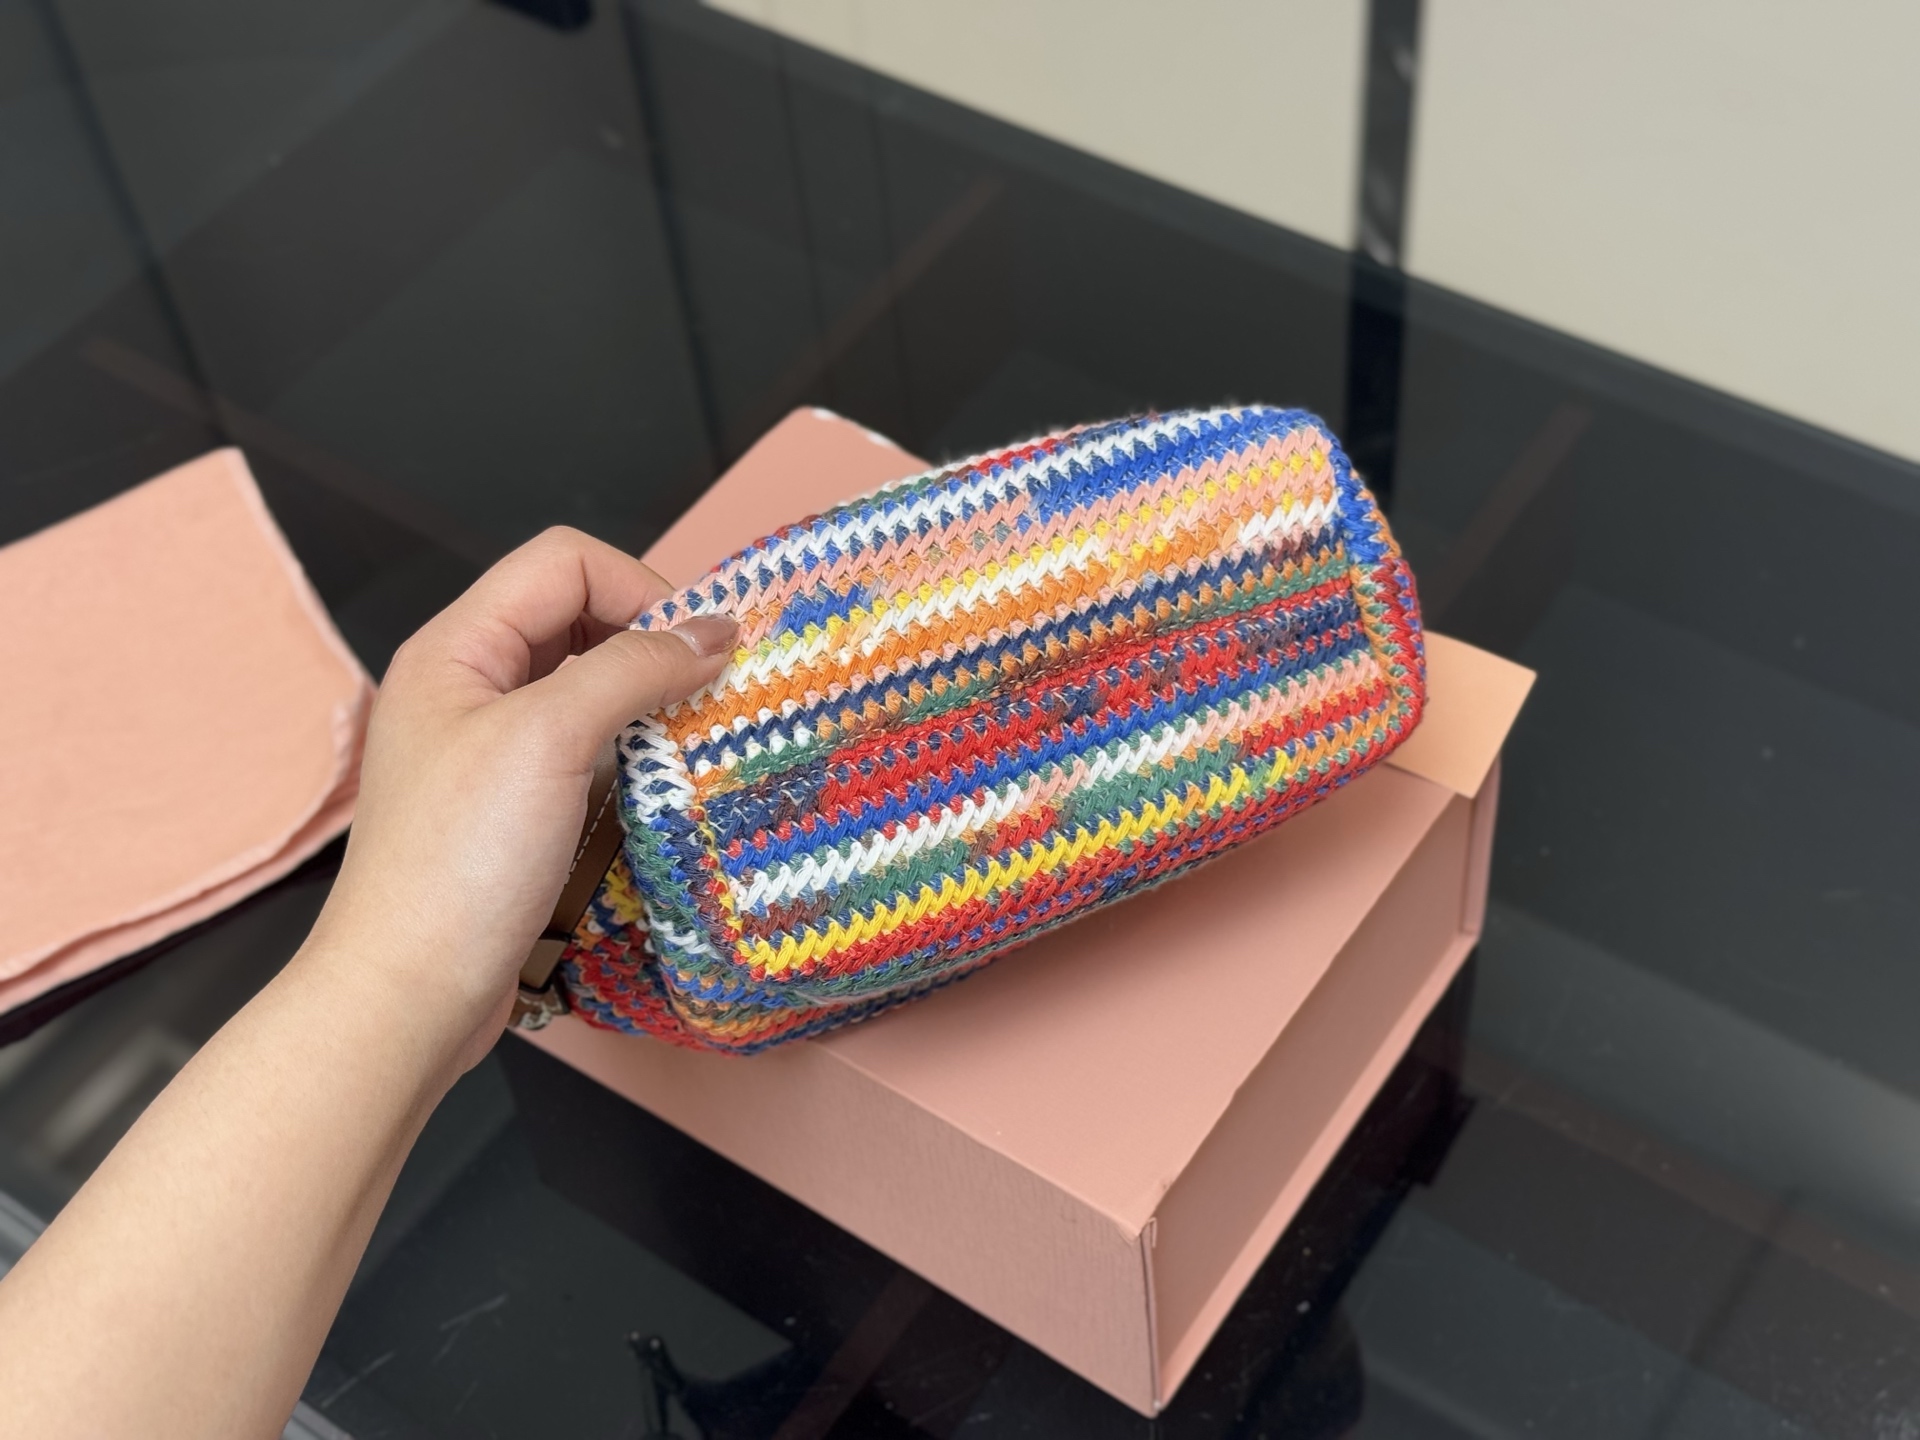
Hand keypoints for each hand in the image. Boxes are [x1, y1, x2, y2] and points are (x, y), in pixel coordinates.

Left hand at [306, 526, 736, 1071]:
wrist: (410, 994)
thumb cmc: (461, 861)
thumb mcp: (550, 738)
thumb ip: (633, 668)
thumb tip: (715, 632)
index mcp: (456, 647)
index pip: (564, 563)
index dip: (641, 588)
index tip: (702, 650)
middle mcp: (467, 685)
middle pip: (577, 615)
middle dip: (649, 639)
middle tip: (708, 691)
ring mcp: (487, 748)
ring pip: (585, 683)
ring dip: (645, 698)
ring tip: (693, 736)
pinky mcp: (510, 805)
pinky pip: (583, 746)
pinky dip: (630, 750)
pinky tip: (659, 783)